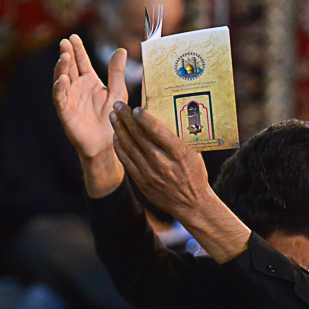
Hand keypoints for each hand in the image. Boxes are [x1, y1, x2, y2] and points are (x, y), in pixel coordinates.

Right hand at [53, 34, 127, 158]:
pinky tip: (61, 80)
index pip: (81, 61)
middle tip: (65, 42)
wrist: (107, 144)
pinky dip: (59, 89)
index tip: (73, 37)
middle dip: (66, 54)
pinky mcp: (65, 112)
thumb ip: (116, 72)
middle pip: (69, 67)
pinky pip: (60, 98)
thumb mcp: (117, 92)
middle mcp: (77, 87)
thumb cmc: (112, 118)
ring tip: (63, 57)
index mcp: (89, 81)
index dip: (77, 49)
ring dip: (61, 68)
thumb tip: (122, 49)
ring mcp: (70, 98)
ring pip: (62, 79)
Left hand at [109, 102, 210, 219]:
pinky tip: (116, 136)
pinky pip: (127, 161)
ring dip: (119, 130)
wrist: (192, 204)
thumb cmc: (195, 174)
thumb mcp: (195, 153)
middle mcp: (163, 163)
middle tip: (118, 104)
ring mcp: (151, 174)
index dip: (145, 118)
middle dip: (127, 118)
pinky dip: (120, 147)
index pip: (158, 132)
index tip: (136, 108)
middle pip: (140, 137)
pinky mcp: (142, 182)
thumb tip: (169, 114)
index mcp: (179, 153)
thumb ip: (181, 137)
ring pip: (130, 147)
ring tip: (113, 116)